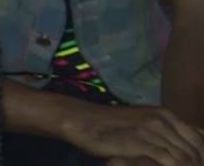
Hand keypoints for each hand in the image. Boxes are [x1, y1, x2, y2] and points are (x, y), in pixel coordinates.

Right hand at [62, 105, 203, 164]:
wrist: (83, 120)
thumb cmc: (111, 124)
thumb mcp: (142, 121)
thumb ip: (163, 130)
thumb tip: (185, 139)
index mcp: (165, 114)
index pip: (198, 137)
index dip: (202, 155)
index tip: (197, 163)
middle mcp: (162, 120)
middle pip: (194, 150)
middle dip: (197, 163)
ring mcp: (151, 131)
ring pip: (184, 157)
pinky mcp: (140, 143)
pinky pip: (168, 161)